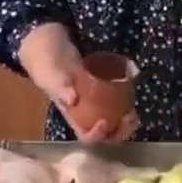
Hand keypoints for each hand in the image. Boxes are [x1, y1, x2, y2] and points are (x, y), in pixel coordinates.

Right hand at [19, 24, 139, 142]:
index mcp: (72, 115)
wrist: (50, 46)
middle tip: (129, 118)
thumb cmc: (47, 63)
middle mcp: (86, 113)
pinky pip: (118, 102)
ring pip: (115, 121)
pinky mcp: (105, 89)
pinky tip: (133, 93)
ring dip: (126, 122)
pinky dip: (127, 102)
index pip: (85, 136)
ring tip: (134, 113)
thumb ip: (58, 84)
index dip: (97, 135)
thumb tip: (72, 100)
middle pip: (105, 134)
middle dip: (120, 132)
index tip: (104, 122)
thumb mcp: (50, 73)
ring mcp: (97, 102)